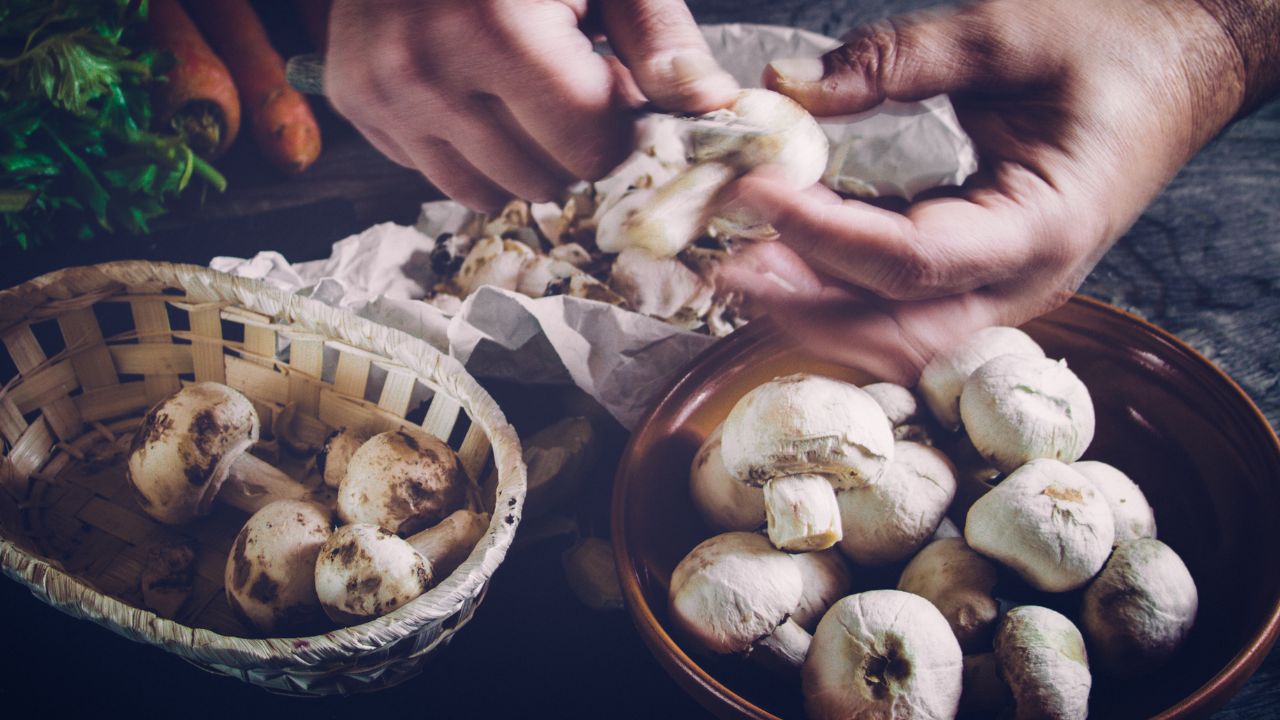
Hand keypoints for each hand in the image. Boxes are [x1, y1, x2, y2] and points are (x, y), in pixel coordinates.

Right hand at [324, 0, 737, 211]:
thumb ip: (658, 36)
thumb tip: (710, 109)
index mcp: (498, 29)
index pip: (590, 146)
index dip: (617, 125)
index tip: (614, 87)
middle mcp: (427, 69)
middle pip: (543, 178)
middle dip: (571, 145)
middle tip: (568, 83)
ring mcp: (383, 92)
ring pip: (488, 191)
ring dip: (521, 155)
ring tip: (520, 89)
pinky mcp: (357, 102)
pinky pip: (436, 174)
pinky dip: (467, 148)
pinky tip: (472, 91)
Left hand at [717, 0, 1247, 382]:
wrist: (1177, 72)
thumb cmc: (1111, 47)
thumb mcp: (1007, 31)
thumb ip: (899, 58)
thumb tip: (790, 87)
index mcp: (1045, 224)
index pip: (916, 259)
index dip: (826, 236)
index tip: (757, 192)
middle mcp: (1027, 281)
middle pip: (902, 334)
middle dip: (808, 309)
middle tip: (731, 263)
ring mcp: (1004, 291)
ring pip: (899, 341)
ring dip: (818, 314)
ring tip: (744, 268)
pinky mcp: (981, 280)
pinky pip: (905, 314)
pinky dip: (842, 297)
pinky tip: (789, 260)